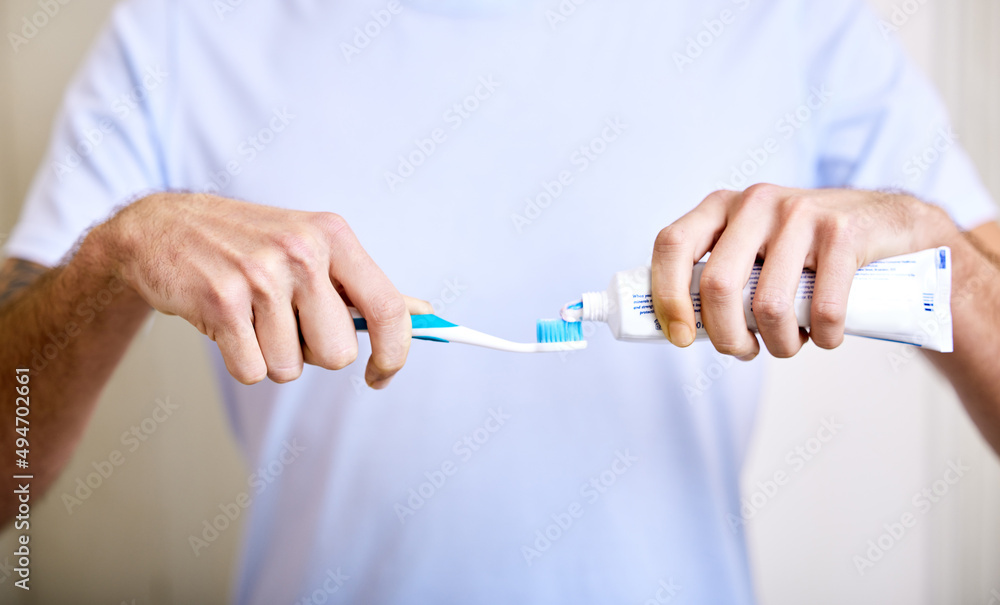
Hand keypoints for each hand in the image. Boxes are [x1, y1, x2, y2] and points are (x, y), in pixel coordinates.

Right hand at [93, 193, 429, 386]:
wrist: (162, 228)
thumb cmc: (248, 245)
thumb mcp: (311, 246)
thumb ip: (362, 284)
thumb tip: (424, 312)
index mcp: (334, 236)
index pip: (389, 308)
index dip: (394, 354)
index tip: (381, 375)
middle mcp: (302, 251)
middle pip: (337, 353)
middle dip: (312, 351)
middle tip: (284, 321)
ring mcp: (260, 275)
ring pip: (291, 368)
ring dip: (271, 355)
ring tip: (250, 316)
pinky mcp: (220, 302)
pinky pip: (253, 371)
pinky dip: (240, 361)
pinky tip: (226, 325)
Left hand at [651, 184, 956, 359]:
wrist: (891, 225)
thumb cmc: (809, 252)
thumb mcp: (755, 249)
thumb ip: (719, 275)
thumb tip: (676, 327)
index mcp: (723, 206)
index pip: (672, 246)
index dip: (667, 297)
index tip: (681, 338)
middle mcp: (756, 202)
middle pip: (718, 286)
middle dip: (726, 337)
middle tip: (743, 351)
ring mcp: (801, 212)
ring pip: (769, 306)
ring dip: (779, 344)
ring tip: (788, 343)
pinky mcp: (843, 232)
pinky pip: (823, 309)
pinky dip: (823, 337)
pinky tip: (826, 335)